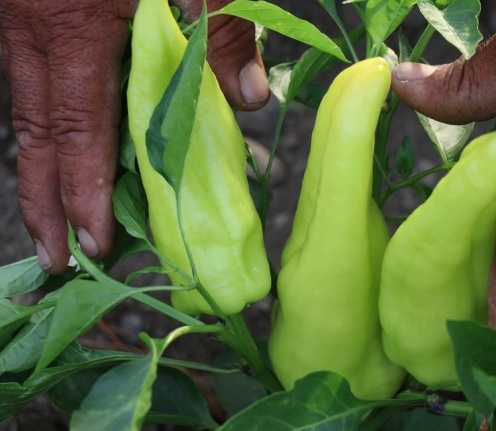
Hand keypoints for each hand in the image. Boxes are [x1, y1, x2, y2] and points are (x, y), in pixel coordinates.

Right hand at [0, 0, 268, 273]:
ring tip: (56, 225)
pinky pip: (38, 83)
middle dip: (44, 203)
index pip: (78, 128)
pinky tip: (70, 154)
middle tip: (59, 260)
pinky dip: (52, 127)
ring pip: (30, 111)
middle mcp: (34, 26)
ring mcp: (23, 19)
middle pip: (36, 134)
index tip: (95, 243)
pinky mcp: (30, 14)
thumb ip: (224, 31)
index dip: (85, 192)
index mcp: (75, 23)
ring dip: (43, 171)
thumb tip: (249, 97)